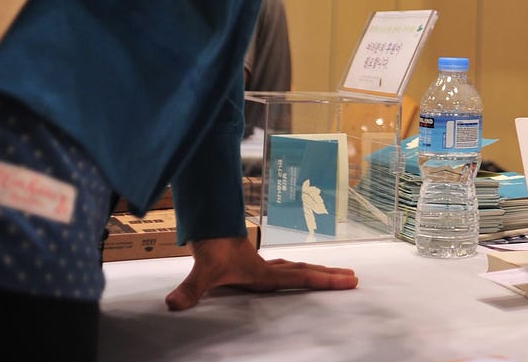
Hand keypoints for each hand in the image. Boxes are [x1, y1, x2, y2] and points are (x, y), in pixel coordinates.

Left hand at [164, 235, 358, 310]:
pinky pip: (284, 267)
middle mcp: (266, 268)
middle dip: (329, 275)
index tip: (348, 281)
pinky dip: (298, 269)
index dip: (324, 281)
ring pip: (296, 267)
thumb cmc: (209, 245)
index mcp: (263, 273)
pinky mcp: (252, 263)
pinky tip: (296, 271)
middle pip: (305, 271)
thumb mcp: (202, 269)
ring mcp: (261, 264)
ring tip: (335, 273)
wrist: (204, 222)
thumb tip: (174, 305)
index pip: (300, 278)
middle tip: (354, 277)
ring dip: (317, 270)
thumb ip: (191, 287)